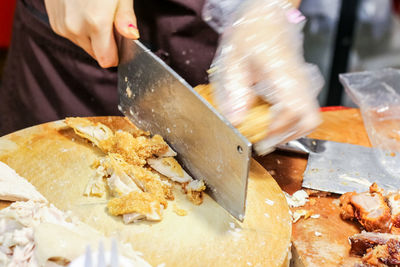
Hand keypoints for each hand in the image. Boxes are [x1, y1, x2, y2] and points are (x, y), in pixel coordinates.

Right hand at [44, 0, 138, 67]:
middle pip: (96, 53)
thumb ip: (125, 18)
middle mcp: (76, 28)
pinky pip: (71, 34)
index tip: (120, 44)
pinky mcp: (54, 21)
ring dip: (91, 35)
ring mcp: (62, 26)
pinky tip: (81, 9)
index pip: (107, 60)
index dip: (116, 55)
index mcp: (96, 24)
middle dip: (104, 43)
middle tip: (108, 21)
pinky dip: (78, 27)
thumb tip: (132, 36)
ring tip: (93, 11)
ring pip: (83, 44)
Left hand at [210, 0, 322, 144]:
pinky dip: (292, 120)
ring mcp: (303, 80)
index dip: (279, 128)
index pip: (294, 108)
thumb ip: (235, 90)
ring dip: (291, 130)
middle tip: (266, 142)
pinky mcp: (301, 82)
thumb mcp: (234, 58)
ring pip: (310, 116)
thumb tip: (236, 120)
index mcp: (283, 71)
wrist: (268, 13)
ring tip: (268, 134)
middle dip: (289, 136)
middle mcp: (299, 78)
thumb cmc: (251, 30)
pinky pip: (305, 108)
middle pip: (310, 118)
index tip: (261, 138)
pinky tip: (272, 119)